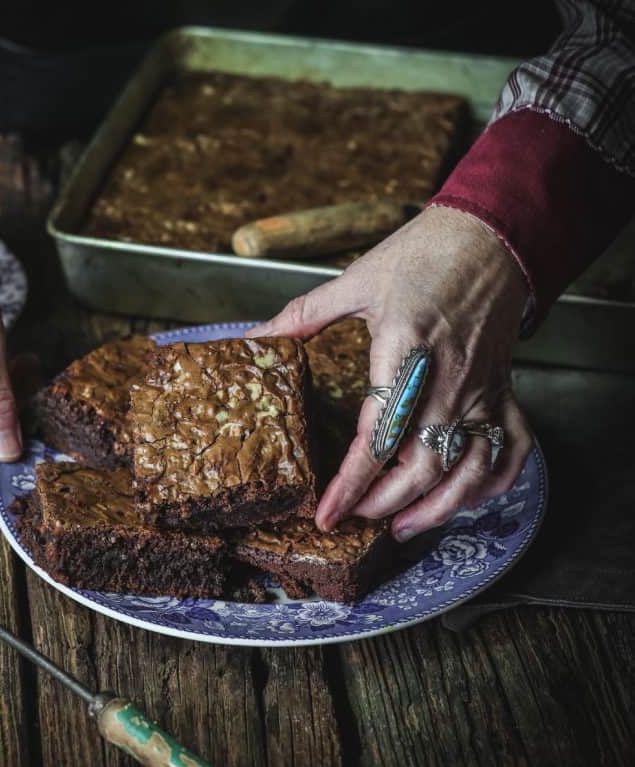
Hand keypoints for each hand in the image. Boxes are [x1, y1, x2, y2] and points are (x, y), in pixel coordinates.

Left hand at [248, 206, 532, 540]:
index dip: (350, 483)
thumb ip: (303, 315)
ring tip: (403, 527)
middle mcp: (448, 380)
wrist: (488, 238)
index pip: (378, 435)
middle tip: (354, 516)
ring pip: (468, 470)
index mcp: (405, 351)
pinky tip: (460, 497)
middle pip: (422, 465)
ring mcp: (482, 390)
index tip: (326, 512)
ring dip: (438, 509)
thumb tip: (255, 338)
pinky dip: (489, 483)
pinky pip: (511, 451)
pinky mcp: (505, 391)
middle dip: (385, 503)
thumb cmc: (422, 256)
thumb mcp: (356, 281)